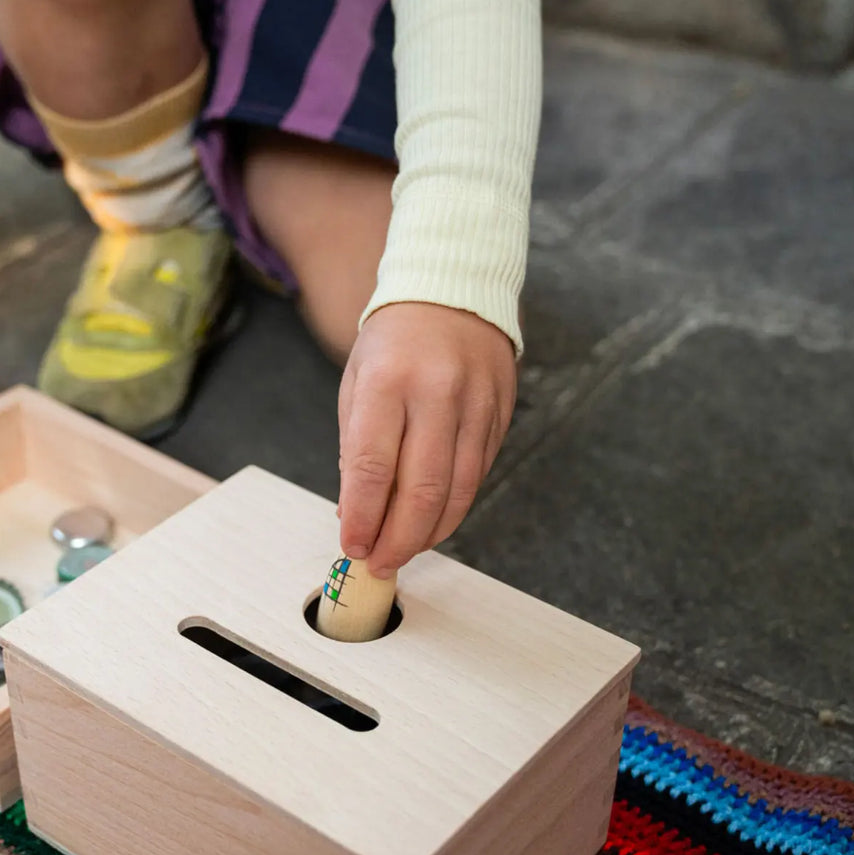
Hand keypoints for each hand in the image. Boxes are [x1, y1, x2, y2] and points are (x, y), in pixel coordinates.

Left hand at [338, 302, 515, 577]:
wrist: (452, 291)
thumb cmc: (394, 342)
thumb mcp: (357, 383)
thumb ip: (356, 448)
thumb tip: (356, 514)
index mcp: (388, 381)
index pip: (371, 466)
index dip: (362, 517)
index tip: (352, 546)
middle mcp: (436, 393)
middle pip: (421, 489)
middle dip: (398, 539)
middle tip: (380, 563)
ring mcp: (476, 404)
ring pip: (457, 491)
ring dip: (429, 533)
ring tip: (404, 551)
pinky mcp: (500, 415)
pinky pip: (477, 476)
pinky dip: (453, 508)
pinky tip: (432, 522)